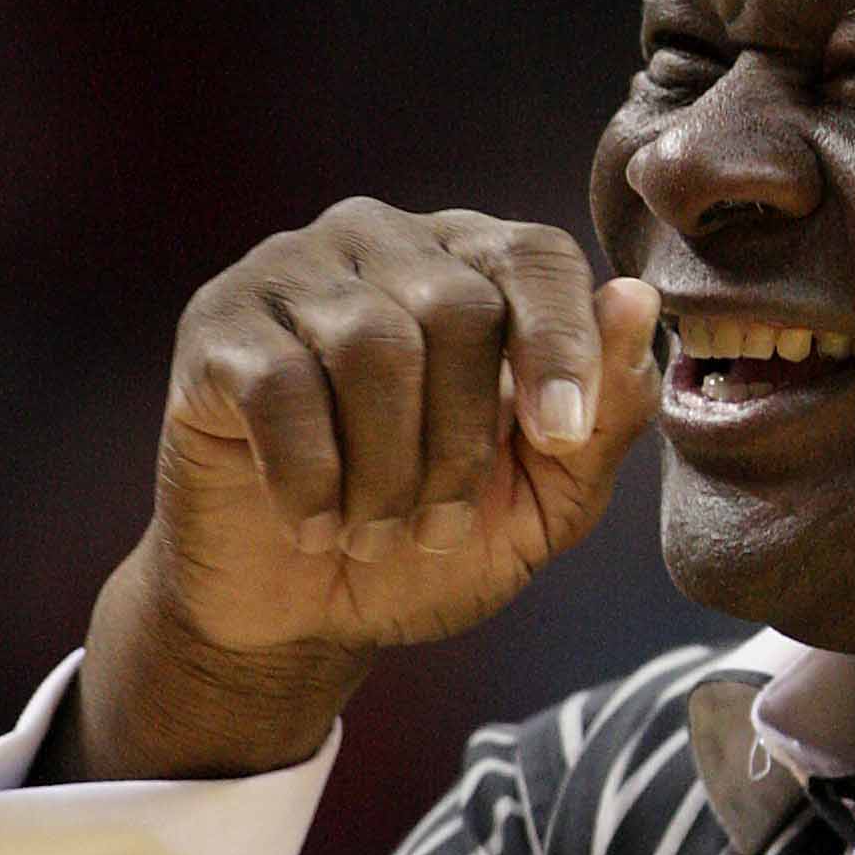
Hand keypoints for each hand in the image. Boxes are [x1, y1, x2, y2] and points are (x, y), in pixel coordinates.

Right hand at [70, 201, 660, 777]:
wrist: (299, 612)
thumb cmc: (427, 544)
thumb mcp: (543, 501)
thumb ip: (604, 416)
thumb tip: (639, 301)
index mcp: (473, 265)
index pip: (537, 257)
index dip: (560, 344)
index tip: (560, 438)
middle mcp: (382, 242)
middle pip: (456, 305)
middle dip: (462, 443)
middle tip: (439, 528)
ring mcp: (290, 272)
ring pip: (370, 343)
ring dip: (387, 471)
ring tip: (375, 533)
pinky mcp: (216, 326)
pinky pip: (280, 385)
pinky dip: (310, 479)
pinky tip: (313, 526)